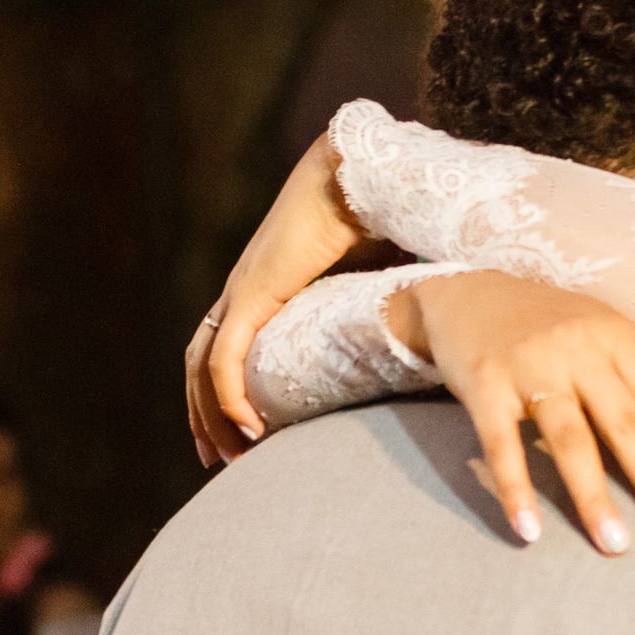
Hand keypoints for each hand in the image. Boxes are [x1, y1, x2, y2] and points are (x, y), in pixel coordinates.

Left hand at [187, 131, 374, 465]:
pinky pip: (224, 359)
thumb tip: (432, 334)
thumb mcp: (381, 277)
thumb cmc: (379, 214)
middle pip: (202, 365)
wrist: (360, 175)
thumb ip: (385, 308)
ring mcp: (241, 290)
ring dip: (208, 416)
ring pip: (203, 368)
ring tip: (228, 456)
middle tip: (219, 459)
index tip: (247, 433)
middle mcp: (244, 290)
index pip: (229, 348)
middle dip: (205, 416)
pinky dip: (229, 397)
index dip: (230, 392)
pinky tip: (248, 430)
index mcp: (267, 285)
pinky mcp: (251, 293)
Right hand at [391, 271, 634, 553]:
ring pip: (568, 438)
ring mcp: (528, 365)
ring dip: (592, 495)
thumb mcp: (615, 341)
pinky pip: (500, 445)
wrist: (470, 293)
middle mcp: (578, 347)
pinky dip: (514, 490)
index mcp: (617, 337)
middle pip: (623, 422)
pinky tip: (530, 530)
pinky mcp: (482, 384)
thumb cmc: (556, 326)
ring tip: (615, 544)